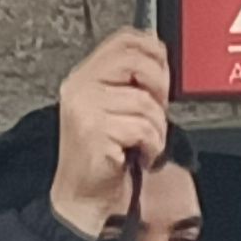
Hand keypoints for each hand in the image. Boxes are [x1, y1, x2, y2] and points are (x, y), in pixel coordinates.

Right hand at [52, 28, 173, 238]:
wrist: (82, 200)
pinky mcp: (94, 131)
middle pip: (138, 61)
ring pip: (146, 101)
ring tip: (140, 143)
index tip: (160, 74)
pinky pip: (144, 128)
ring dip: (156, 128)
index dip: (153, 52)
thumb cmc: (102, 159)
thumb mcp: (113, 111)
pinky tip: (137, 155)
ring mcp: (84, 108)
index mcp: (83, 78)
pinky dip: (151, 146)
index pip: (125, 40)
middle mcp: (79, 88)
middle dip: (158, 88)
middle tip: (152, 113)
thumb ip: (129, 82)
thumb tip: (159, 59)